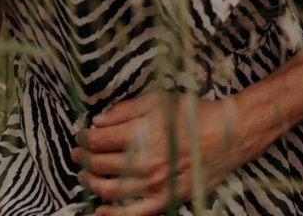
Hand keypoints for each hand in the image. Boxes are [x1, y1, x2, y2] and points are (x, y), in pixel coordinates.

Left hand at [72, 91, 241, 215]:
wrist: (225, 135)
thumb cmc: (192, 114)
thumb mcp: (158, 99)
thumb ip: (126, 109)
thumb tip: (98, 121)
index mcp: (143, 133)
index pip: (100, 140)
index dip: (84, 138)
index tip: (79, 135)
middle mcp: (145, 161)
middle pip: (101, 164)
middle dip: (84, 159)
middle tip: (77, 154)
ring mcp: (154, 184)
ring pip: (110, 189)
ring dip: (90, 183)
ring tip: (83, 176)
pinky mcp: (165, 200)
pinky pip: (132, 214)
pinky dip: (112, 214)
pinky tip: (100, 210)